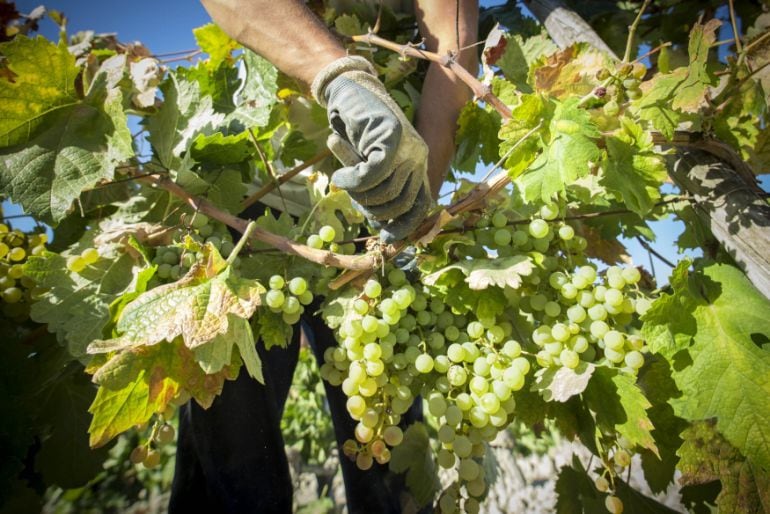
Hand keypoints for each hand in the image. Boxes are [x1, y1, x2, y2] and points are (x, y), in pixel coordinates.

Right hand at [311, 57, 431, 242]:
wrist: (348, 91)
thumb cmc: (356, 131)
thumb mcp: (371, 164)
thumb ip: (379, 188)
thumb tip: (382, 226)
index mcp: (418, 164)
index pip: (420, 205)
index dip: (404, 225)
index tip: (385, 238)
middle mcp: (419, 156)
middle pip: (399, 203)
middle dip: (372, 208)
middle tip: (352, 196)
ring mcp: (408, 145)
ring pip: (384, 190)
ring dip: (357, 192)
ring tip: (343, 179)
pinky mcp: (391, 136)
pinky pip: (372, 174)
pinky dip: (352, 180)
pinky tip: (340, 176)